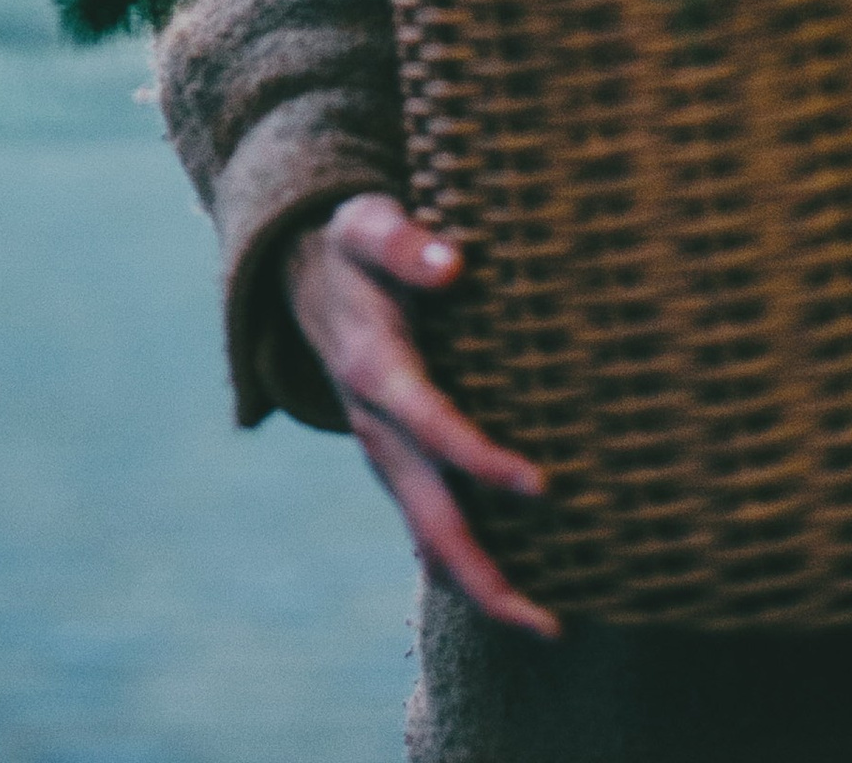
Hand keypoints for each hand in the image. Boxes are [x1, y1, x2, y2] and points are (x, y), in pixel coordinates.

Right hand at [283, 193, 559, 637]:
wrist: (301, 272)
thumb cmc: (353, 241)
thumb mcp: (370, 224)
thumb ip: (406, 243)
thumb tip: (453, 262)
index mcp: (376, 371)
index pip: (434, 427)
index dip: (481, 460)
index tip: (541, 485)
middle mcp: (377, 427)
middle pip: (430, 517)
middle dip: (485, 574)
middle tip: (549, 624)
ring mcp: (383, 452)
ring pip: (429, 535)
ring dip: (480, 584)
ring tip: (546, 627)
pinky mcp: (393, 457)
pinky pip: (427, 521)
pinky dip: (462, 561)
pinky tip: (502, 593)